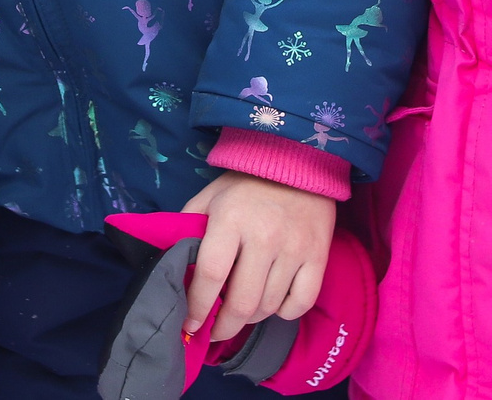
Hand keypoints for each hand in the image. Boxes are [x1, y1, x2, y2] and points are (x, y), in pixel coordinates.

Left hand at [179, 169, 336, 343]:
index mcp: (231, 219)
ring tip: (240, 312)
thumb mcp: (210, 196)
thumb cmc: (247, 183)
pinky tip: (272, 302)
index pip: (211, 275)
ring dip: (250, 319)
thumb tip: (172, 266)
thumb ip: (189, 228)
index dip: (198, 306)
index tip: (191, 323)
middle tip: (214, 331)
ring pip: (269, 307)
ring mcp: (295, 248)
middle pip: (242, 302)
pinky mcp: (319, 257)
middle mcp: (264, 236)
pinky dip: (283, 312)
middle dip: (223, 326)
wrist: (299, 162)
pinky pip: (300, 303)